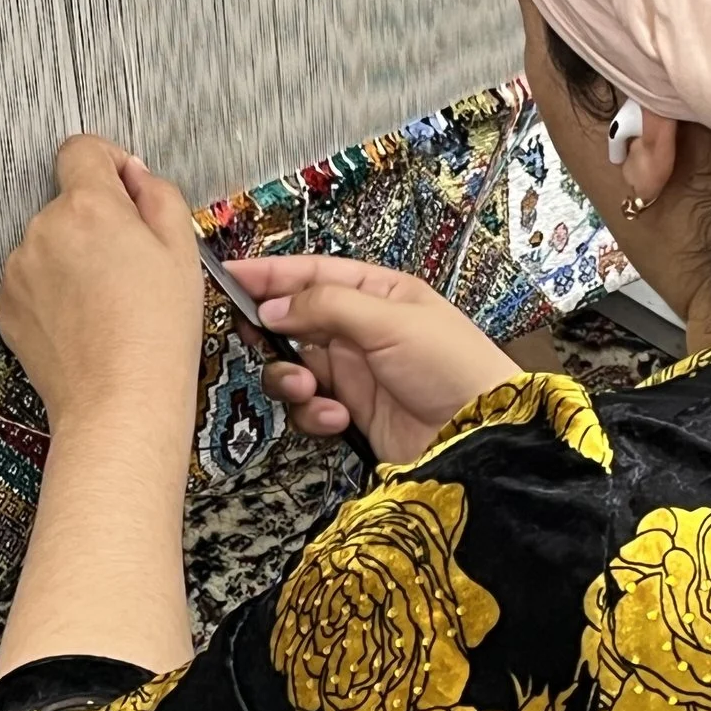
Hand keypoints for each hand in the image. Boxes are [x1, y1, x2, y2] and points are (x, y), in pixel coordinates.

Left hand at [0, 136, 203, 436]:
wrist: (118, 402)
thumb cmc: (156, 335)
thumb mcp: (182, 250)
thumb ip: (158, 195)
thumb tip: (135, 177)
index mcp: (88, 206)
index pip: (82, 150)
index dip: (108, 164)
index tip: (125, 188)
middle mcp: (44, 229)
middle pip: (68, 203)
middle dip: (97, 223)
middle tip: (131, 267)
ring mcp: (19, 268)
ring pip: (49, 243)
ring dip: (73, 258)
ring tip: (108, 303)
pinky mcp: (7, 304)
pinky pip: (32, 280)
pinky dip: (53, 292)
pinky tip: (83, 321)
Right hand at [225, 256, 521, 466]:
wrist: (481, 437)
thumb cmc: (456, 369)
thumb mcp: (391, 322)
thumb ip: (327, 306)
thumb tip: (274, 305)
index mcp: (378, 294)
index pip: (312, 274)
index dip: (270, 274)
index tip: (230, 276)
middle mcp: (363, 330)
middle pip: (295, 322)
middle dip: (275, 334)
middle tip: (259, 339)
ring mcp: (355, 374)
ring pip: (295, 368)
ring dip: (292, 379)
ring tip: (310, 388)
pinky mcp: (352, 413)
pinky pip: (310, 408)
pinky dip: (314, 413)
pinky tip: (337, 417)